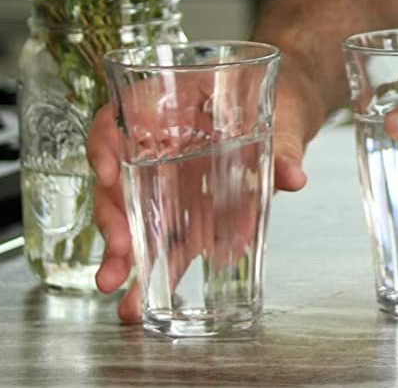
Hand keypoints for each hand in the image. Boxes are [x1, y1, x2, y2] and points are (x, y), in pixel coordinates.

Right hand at [87, 61, 325, 322]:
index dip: (104, 147)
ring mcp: (167, 183)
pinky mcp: (185, 214)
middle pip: (117, 182)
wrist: (287, 114)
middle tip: (120, 250)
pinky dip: (162, 265)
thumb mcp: (279, 117)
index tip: (108, 174)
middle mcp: (155, 148)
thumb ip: (282, 147)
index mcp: (165, 110)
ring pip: (135, 218)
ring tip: (125, 294)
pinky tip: (153, 294)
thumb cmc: (272, 102)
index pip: (114, 122)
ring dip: (126, 256)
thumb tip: (294, 177)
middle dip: (114, 220)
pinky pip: (168, 238)